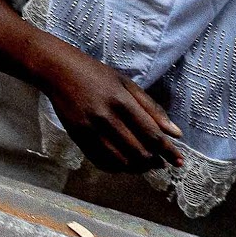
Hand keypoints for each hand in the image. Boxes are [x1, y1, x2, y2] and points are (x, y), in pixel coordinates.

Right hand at [38, 49, 183, 173]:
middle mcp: (106, 117)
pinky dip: (117, 167)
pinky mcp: (77, 136)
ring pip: (121, 160)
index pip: (152, 134)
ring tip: (144, 165)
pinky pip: (101, 161)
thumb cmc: (95, 73)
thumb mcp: (126, 83)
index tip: (179, 161)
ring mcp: (90, 128)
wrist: (56, 69)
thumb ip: (152, 108)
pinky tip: (124, 163)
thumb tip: (176, 133)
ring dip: (137, 167)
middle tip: (160, 163)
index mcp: (121, 101)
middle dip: (154, 161)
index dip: (168, 151)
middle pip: (138, 151)